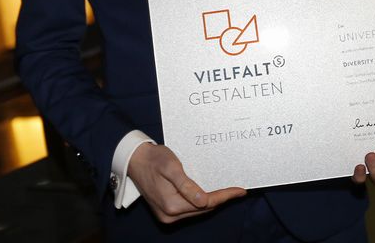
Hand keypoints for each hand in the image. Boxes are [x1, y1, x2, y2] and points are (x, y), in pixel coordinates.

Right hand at [127, 143, 245, 222]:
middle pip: (203, 209)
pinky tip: (208, 193)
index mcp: (172, 205)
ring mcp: (167, 215)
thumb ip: (187, 185)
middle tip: (236, 190)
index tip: (239, 191)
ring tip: (226, 191)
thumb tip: (204, 201)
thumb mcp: (171, 167)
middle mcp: (170, 214)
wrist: (135, 160)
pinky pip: (189, 208)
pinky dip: (200, 201)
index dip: (224, 197)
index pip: (206, 203)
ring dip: (211, 201)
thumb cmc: (153, 159)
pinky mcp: (166, 211)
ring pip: (197, 210)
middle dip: (221, 199)